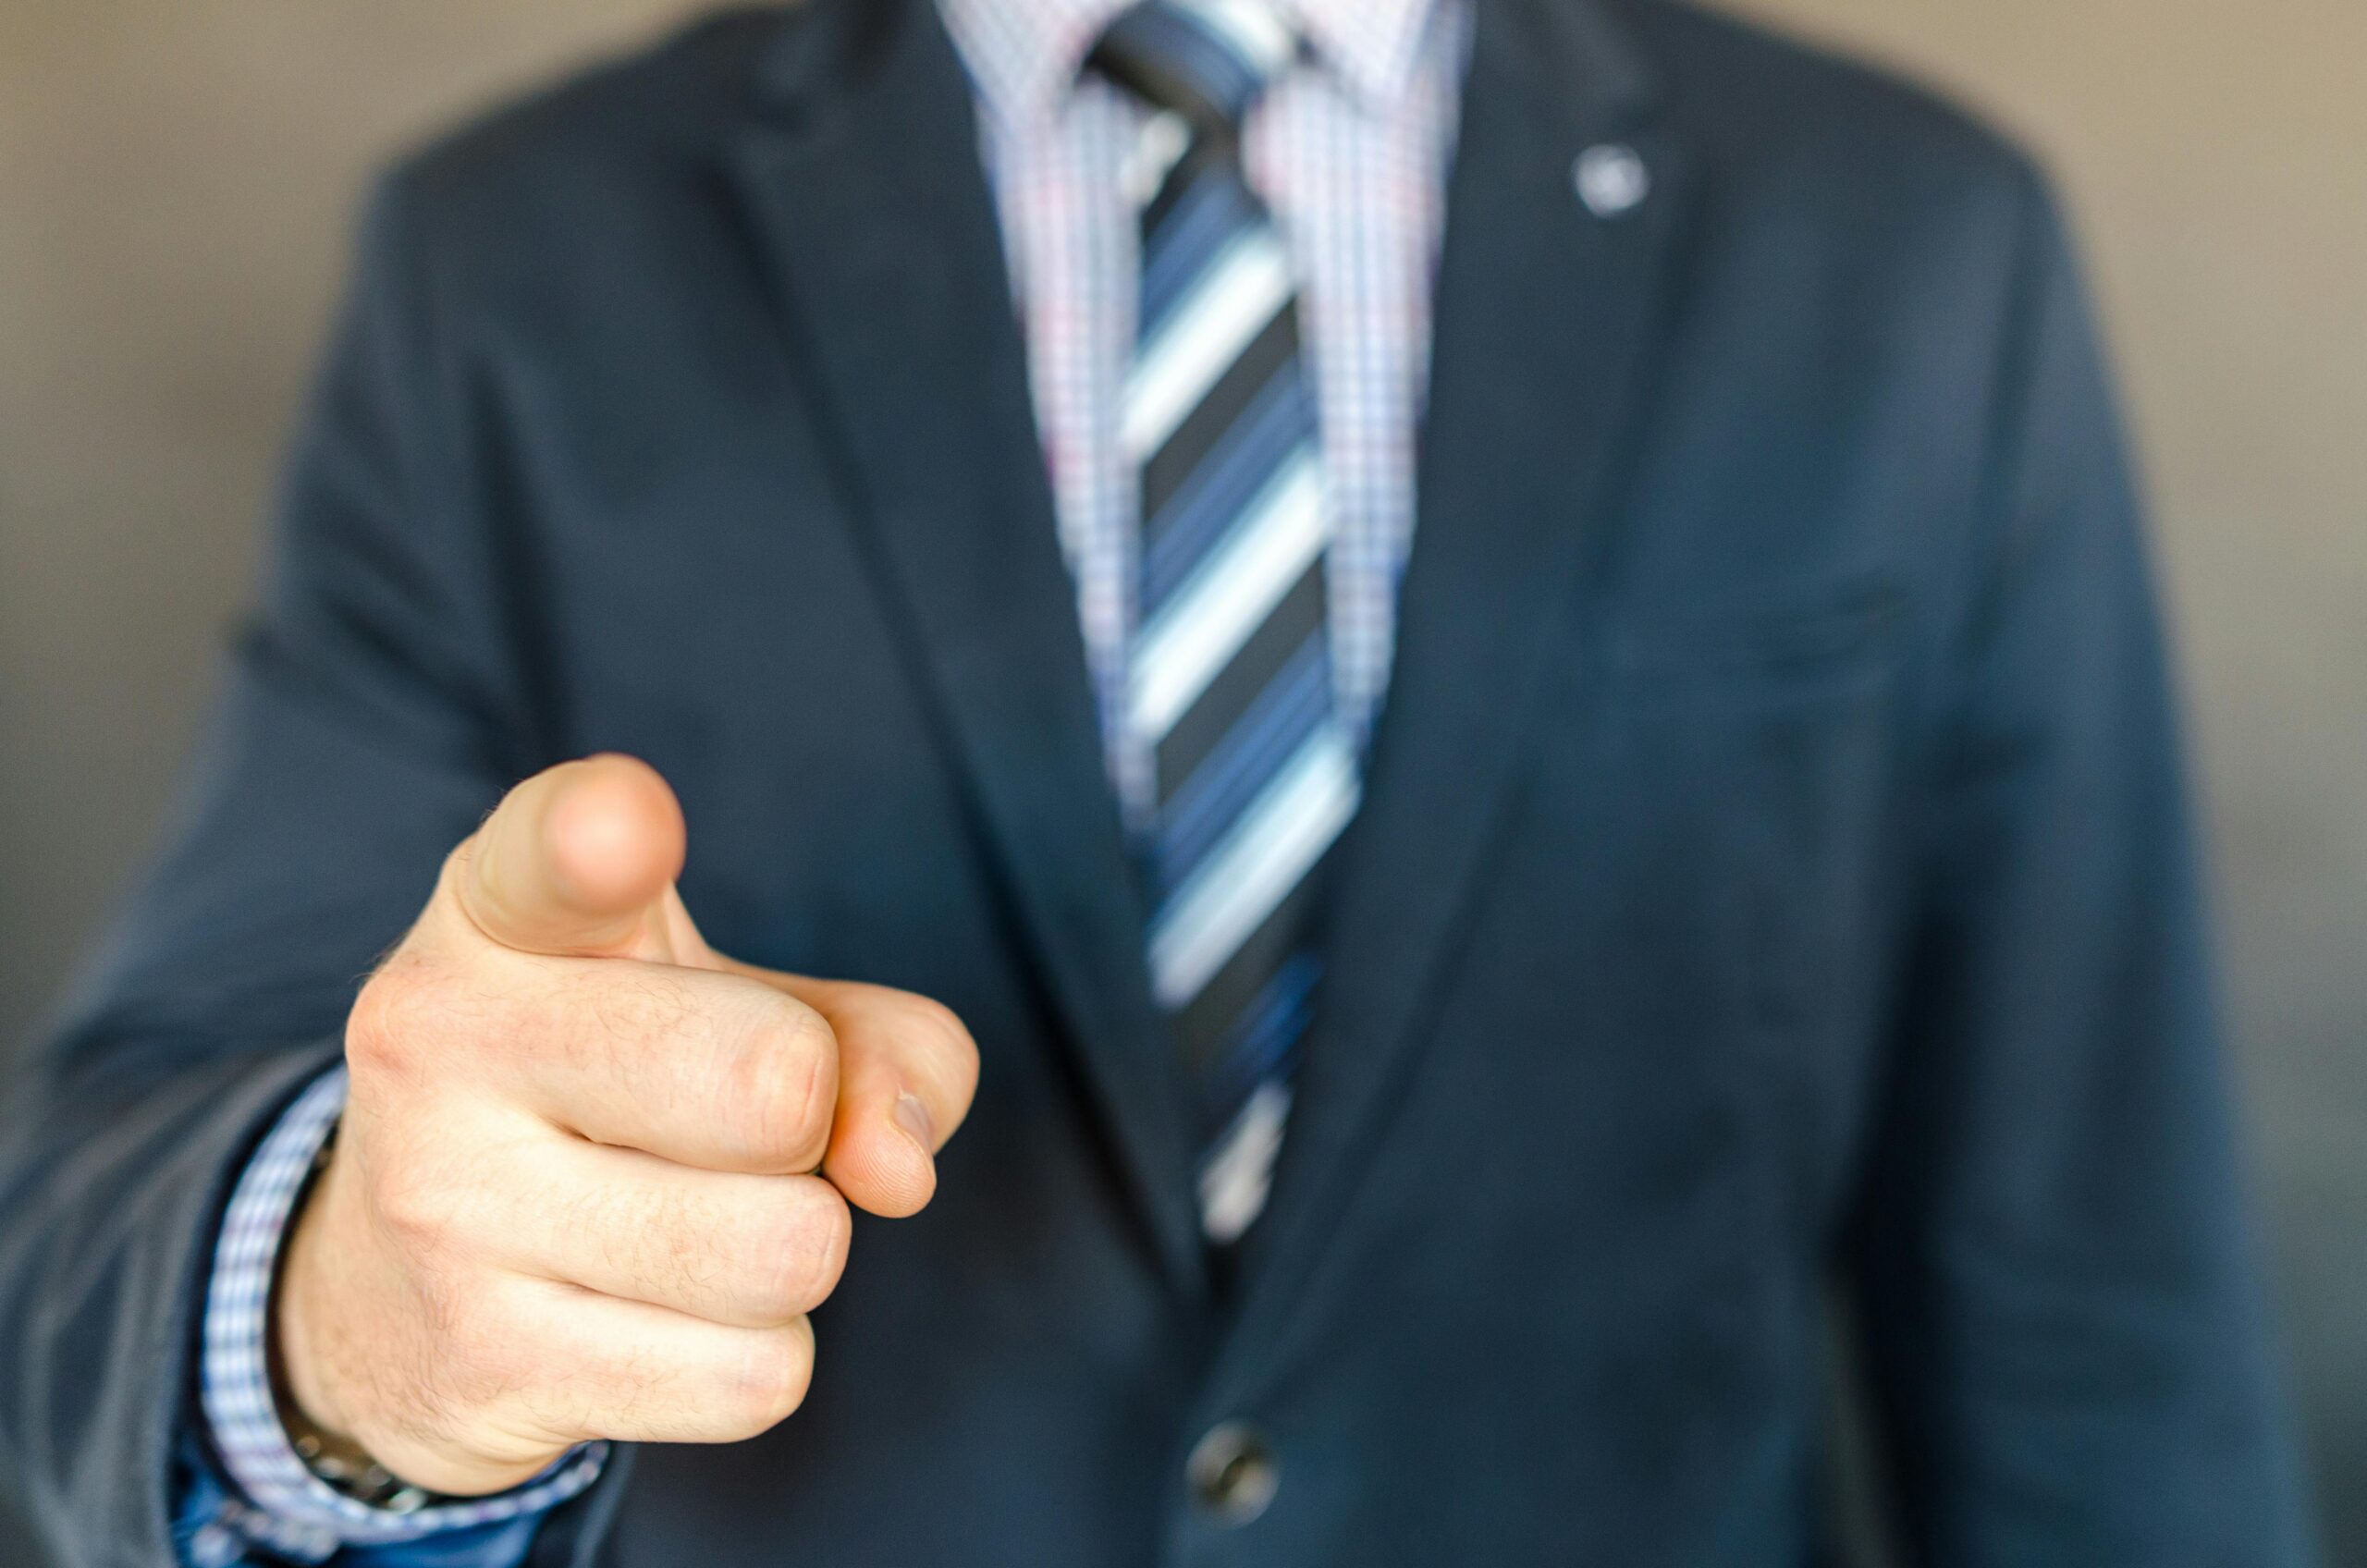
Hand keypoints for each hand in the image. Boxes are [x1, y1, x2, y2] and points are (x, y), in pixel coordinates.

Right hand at [274, 755, 978, 1495]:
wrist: (388, 1293)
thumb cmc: (619, 1098)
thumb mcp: (741, 1010)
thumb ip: (879, 1041)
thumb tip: (897, 1169)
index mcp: (504, 911)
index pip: (551, 856)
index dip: (603, 838)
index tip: (626, 830)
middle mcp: (442, 1034)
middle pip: (777, 1081)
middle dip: (810, 1121)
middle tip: (728, 1127)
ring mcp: (445, 1207)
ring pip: (787, 1249)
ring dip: (793, 1252)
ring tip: (693, 1222)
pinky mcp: (480, 1364)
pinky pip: (753, 1377)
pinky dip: (757, 1358)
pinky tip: (660, 1320)